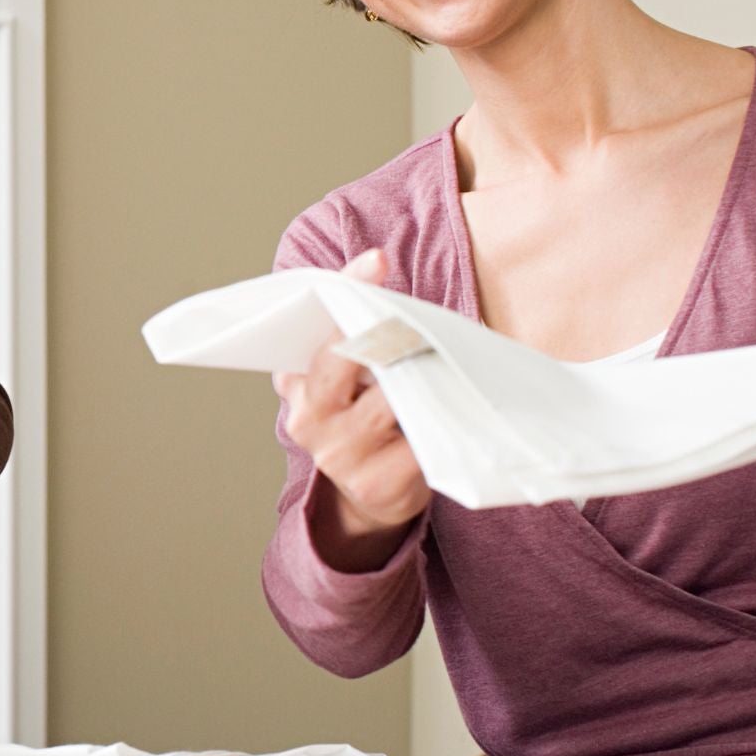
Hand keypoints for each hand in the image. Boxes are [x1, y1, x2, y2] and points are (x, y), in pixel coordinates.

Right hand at [272, 248, 432, 569]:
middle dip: (387, 331)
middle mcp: (309, 420)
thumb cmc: (361, 420)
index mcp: (296, 386)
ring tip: (448, 351)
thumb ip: (344, 341)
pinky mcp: (380, 484)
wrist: (367, 495)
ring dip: (421, 372)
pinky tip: (459, 400)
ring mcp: (342, 455)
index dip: (347, 291)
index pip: (319, 332)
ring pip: (388, 399)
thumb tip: (375, 276)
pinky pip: (417, 442)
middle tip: (422, 311)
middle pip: (349, 361)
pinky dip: (441, 418)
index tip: (377, 260)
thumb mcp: (340, 382)